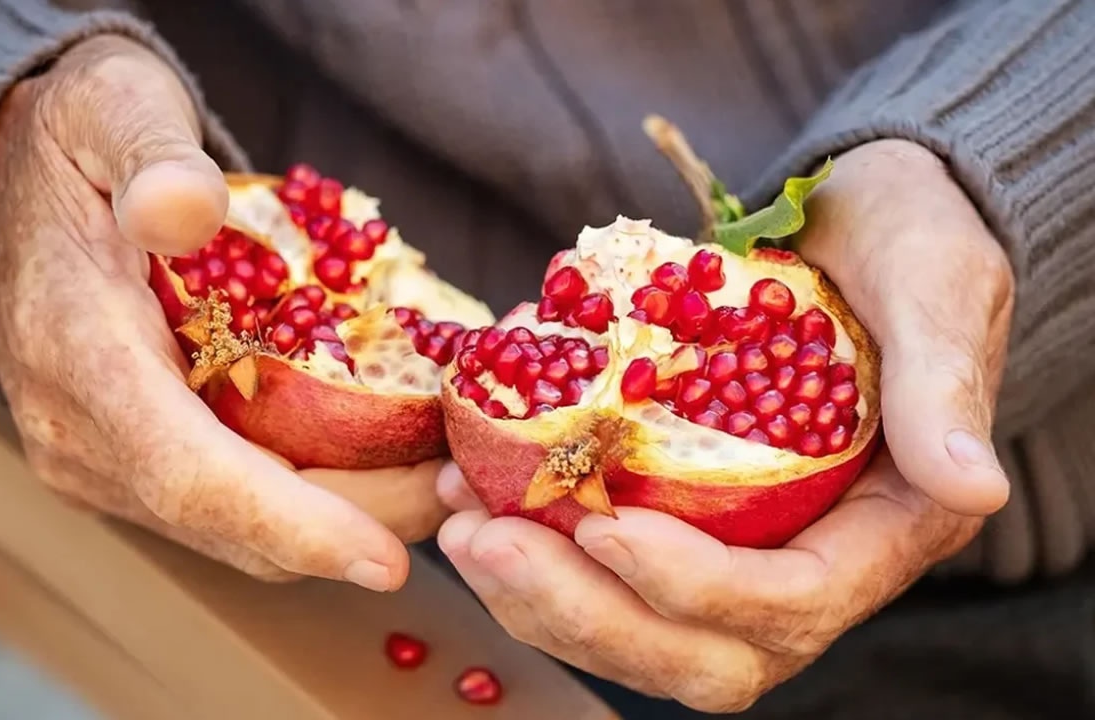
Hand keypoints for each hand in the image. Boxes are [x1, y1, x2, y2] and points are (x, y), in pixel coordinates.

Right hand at [0, 35, 446, 589]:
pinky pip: (232, 504)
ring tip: (444, 472)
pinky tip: (383, 453)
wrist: (2, 192)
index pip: (190, 473)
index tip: (386, 560)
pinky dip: (313, 496)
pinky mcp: (130, 464)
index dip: (293, 523)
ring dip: (347, 515)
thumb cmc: (72, 146)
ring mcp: (103, 461)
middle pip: (235, 521)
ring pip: (239, 529)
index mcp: (78, 356)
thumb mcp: (108, 109)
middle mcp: (84, 437)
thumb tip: (188, 209)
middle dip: (359, 521)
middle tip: (469, 486)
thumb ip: (150, 153)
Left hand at [434, 139, 1014, 710]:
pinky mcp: (677, 519)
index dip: (695, 588)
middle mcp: (804, 564)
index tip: (607, 529)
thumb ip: (944, 382)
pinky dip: (527, 549)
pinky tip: (469, 491)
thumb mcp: (936, 284)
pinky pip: (596, 573)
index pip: (787, 602)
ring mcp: (733, 551)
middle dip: (587, 614)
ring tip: (463, 524)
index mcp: (879, 531)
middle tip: (492, 544)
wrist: (857, 222)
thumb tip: (968, 486)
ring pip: (632, 629)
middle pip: (698, 653)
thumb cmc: (906, 241)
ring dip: (536, 595)